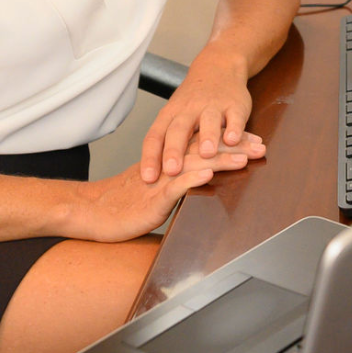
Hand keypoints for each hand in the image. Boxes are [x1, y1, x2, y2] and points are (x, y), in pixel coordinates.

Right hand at [73, 144, 259, 241]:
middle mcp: (166, 166)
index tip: (251, 140)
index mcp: (168, 162)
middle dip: (234, 148)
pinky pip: (173, 186)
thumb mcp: (155, 193)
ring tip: (245, 157)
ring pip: (193, 164)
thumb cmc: (121, 206)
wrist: (91, 212)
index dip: (228, 143)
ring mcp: (160, 181)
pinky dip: (191, 179)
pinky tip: (208, 174)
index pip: (203, 147)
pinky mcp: (152, 198)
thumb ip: (176, 186)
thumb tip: (198, 184)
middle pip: (204, 151)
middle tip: (260, 145)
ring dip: (220, 160)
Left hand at [140, 46, 261, 181]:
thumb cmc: (193, 100)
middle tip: (172, 170)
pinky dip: (234, 129)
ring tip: (207, 154)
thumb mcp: (175, 116)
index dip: (151, 157)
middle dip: (175, 150)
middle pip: (178, 130)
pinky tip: (233, 141)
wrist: (218, 67)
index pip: (155, 136)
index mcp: (171, 115)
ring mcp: (212, 106)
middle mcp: (189, 110)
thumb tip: (152, 178)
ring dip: (207, 137)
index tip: (147, 178)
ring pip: (208, 121)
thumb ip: (167, 143)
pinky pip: (234, 117)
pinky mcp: (234, 105)